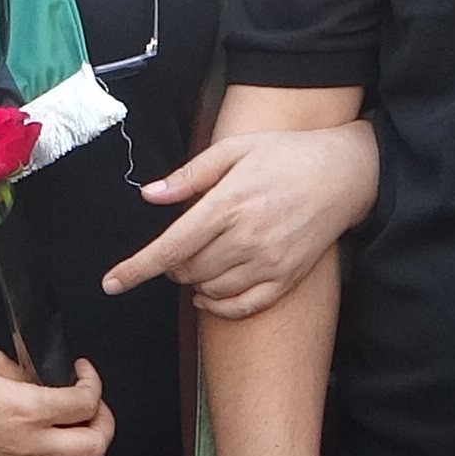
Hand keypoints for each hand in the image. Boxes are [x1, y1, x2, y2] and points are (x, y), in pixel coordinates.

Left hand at [108, 124, 377, 317]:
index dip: (136, 269)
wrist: (344, 173)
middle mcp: (247, 239)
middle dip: (170, 264)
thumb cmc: (284, 155)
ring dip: (192, 281)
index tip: (111, 284)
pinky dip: (218, 305)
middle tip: (180, 244)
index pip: (170, 247)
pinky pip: (242, 306)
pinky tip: (209, 294)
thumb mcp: (233, 149)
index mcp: (228, 205)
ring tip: (198, 259)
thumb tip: (149, 195)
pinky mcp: (287, 279)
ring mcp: (269, 263)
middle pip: (186, 270)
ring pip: (210, 289)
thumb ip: (188, 176)